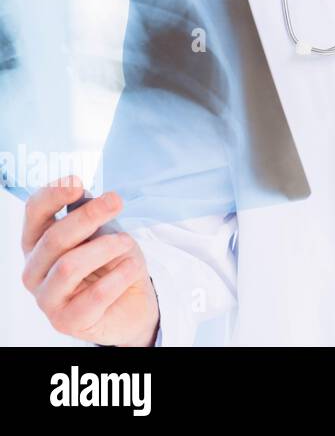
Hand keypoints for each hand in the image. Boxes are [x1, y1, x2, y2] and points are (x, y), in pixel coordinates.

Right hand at [21, 176, 159, 346]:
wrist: (131, 302)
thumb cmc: (111, 262)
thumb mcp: (104, 231)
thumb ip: (89, 214)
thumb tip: (81, 192)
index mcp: (37, 244)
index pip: (34, 213)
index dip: (52, 195)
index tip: (78, 181)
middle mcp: (34, 271)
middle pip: (54, 238)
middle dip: (88, 216)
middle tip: (116, 201)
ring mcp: (47, 299)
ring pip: (69, 266)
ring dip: (105, 248)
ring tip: (126, 244)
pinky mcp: (66, 321)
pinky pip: (95, 295)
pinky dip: (119, 276)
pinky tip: (132, 267)